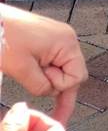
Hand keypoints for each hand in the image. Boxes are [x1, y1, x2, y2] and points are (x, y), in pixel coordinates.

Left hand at [0, 5, 86, 125]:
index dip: (60, 86)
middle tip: (40, 92)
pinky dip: (46, 70)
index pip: (77, 76)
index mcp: (66, 43)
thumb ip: (41, 86)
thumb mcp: (22, 69)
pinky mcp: (50, 38)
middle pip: (73, 72)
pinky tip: (34, 73)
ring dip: (50, 77)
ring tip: (30, 74)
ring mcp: (59, 37)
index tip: (42, 84)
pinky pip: (55, 60)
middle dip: (58, 84)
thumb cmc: (6, 37)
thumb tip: (50, 93)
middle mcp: (67, 38)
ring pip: (63, 68)